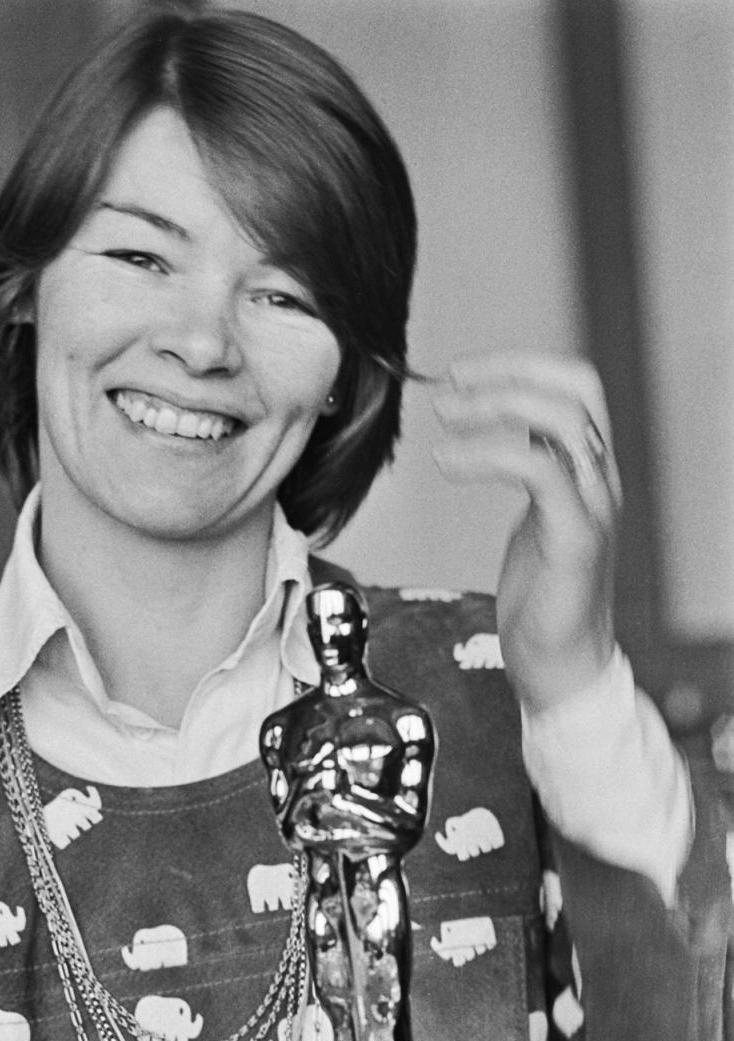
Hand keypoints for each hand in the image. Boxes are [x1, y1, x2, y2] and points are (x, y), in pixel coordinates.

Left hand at [432, 352, 621, 711]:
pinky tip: (449, 462)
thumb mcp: (534, 521)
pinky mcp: (575, 538)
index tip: (462, 374)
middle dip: (505, 376)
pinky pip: (538, 471)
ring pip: (559, 422)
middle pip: (573, 391)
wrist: (562, 668)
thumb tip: (486, 436)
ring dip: (493, 408)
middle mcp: (600, 481)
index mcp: (591, 471)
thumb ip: (524, 475)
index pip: (573, 387)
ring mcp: (593, 507)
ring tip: (444, 419)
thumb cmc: (543, 603)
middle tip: (448, 387)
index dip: (519, 366)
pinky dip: (487, 455)